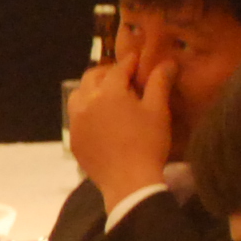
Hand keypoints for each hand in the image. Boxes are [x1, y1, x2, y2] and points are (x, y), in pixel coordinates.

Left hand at [65, 52, 176, 206]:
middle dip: (109, 72)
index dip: (131, 61)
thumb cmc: (147, 143)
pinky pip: (76, 115)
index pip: (119, 68)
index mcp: (109, 91)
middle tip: (124, 76)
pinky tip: (99, 117)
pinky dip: (86, 109)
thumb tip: (167, 62)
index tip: (139, 59)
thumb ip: (159, 82)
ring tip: (109, 95)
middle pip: (93, 76)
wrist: (129, 182)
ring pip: (79, 94)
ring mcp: (76, 120)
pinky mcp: (73, 138)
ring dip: (93, 88)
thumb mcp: (158, 111)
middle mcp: (86, 101)